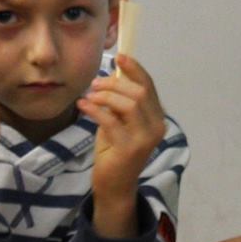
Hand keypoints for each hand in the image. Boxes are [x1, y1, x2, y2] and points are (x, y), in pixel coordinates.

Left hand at [81, 54, 165, 236]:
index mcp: (157, 118)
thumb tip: (111, 75)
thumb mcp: (119, 122)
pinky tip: (83, 106)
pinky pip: (111, 120)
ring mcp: (145, 139)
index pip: (149, 86)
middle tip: (95, 84)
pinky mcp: (129, 149)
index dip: (135, 69)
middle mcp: (157, 127)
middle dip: (115, 83)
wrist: (114, 185)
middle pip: (139, 93)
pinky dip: (95, 109)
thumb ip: (121, 103)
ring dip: (105, 95)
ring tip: (89, 96)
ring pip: (129, 104)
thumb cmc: (114, 151)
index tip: (119, 56)